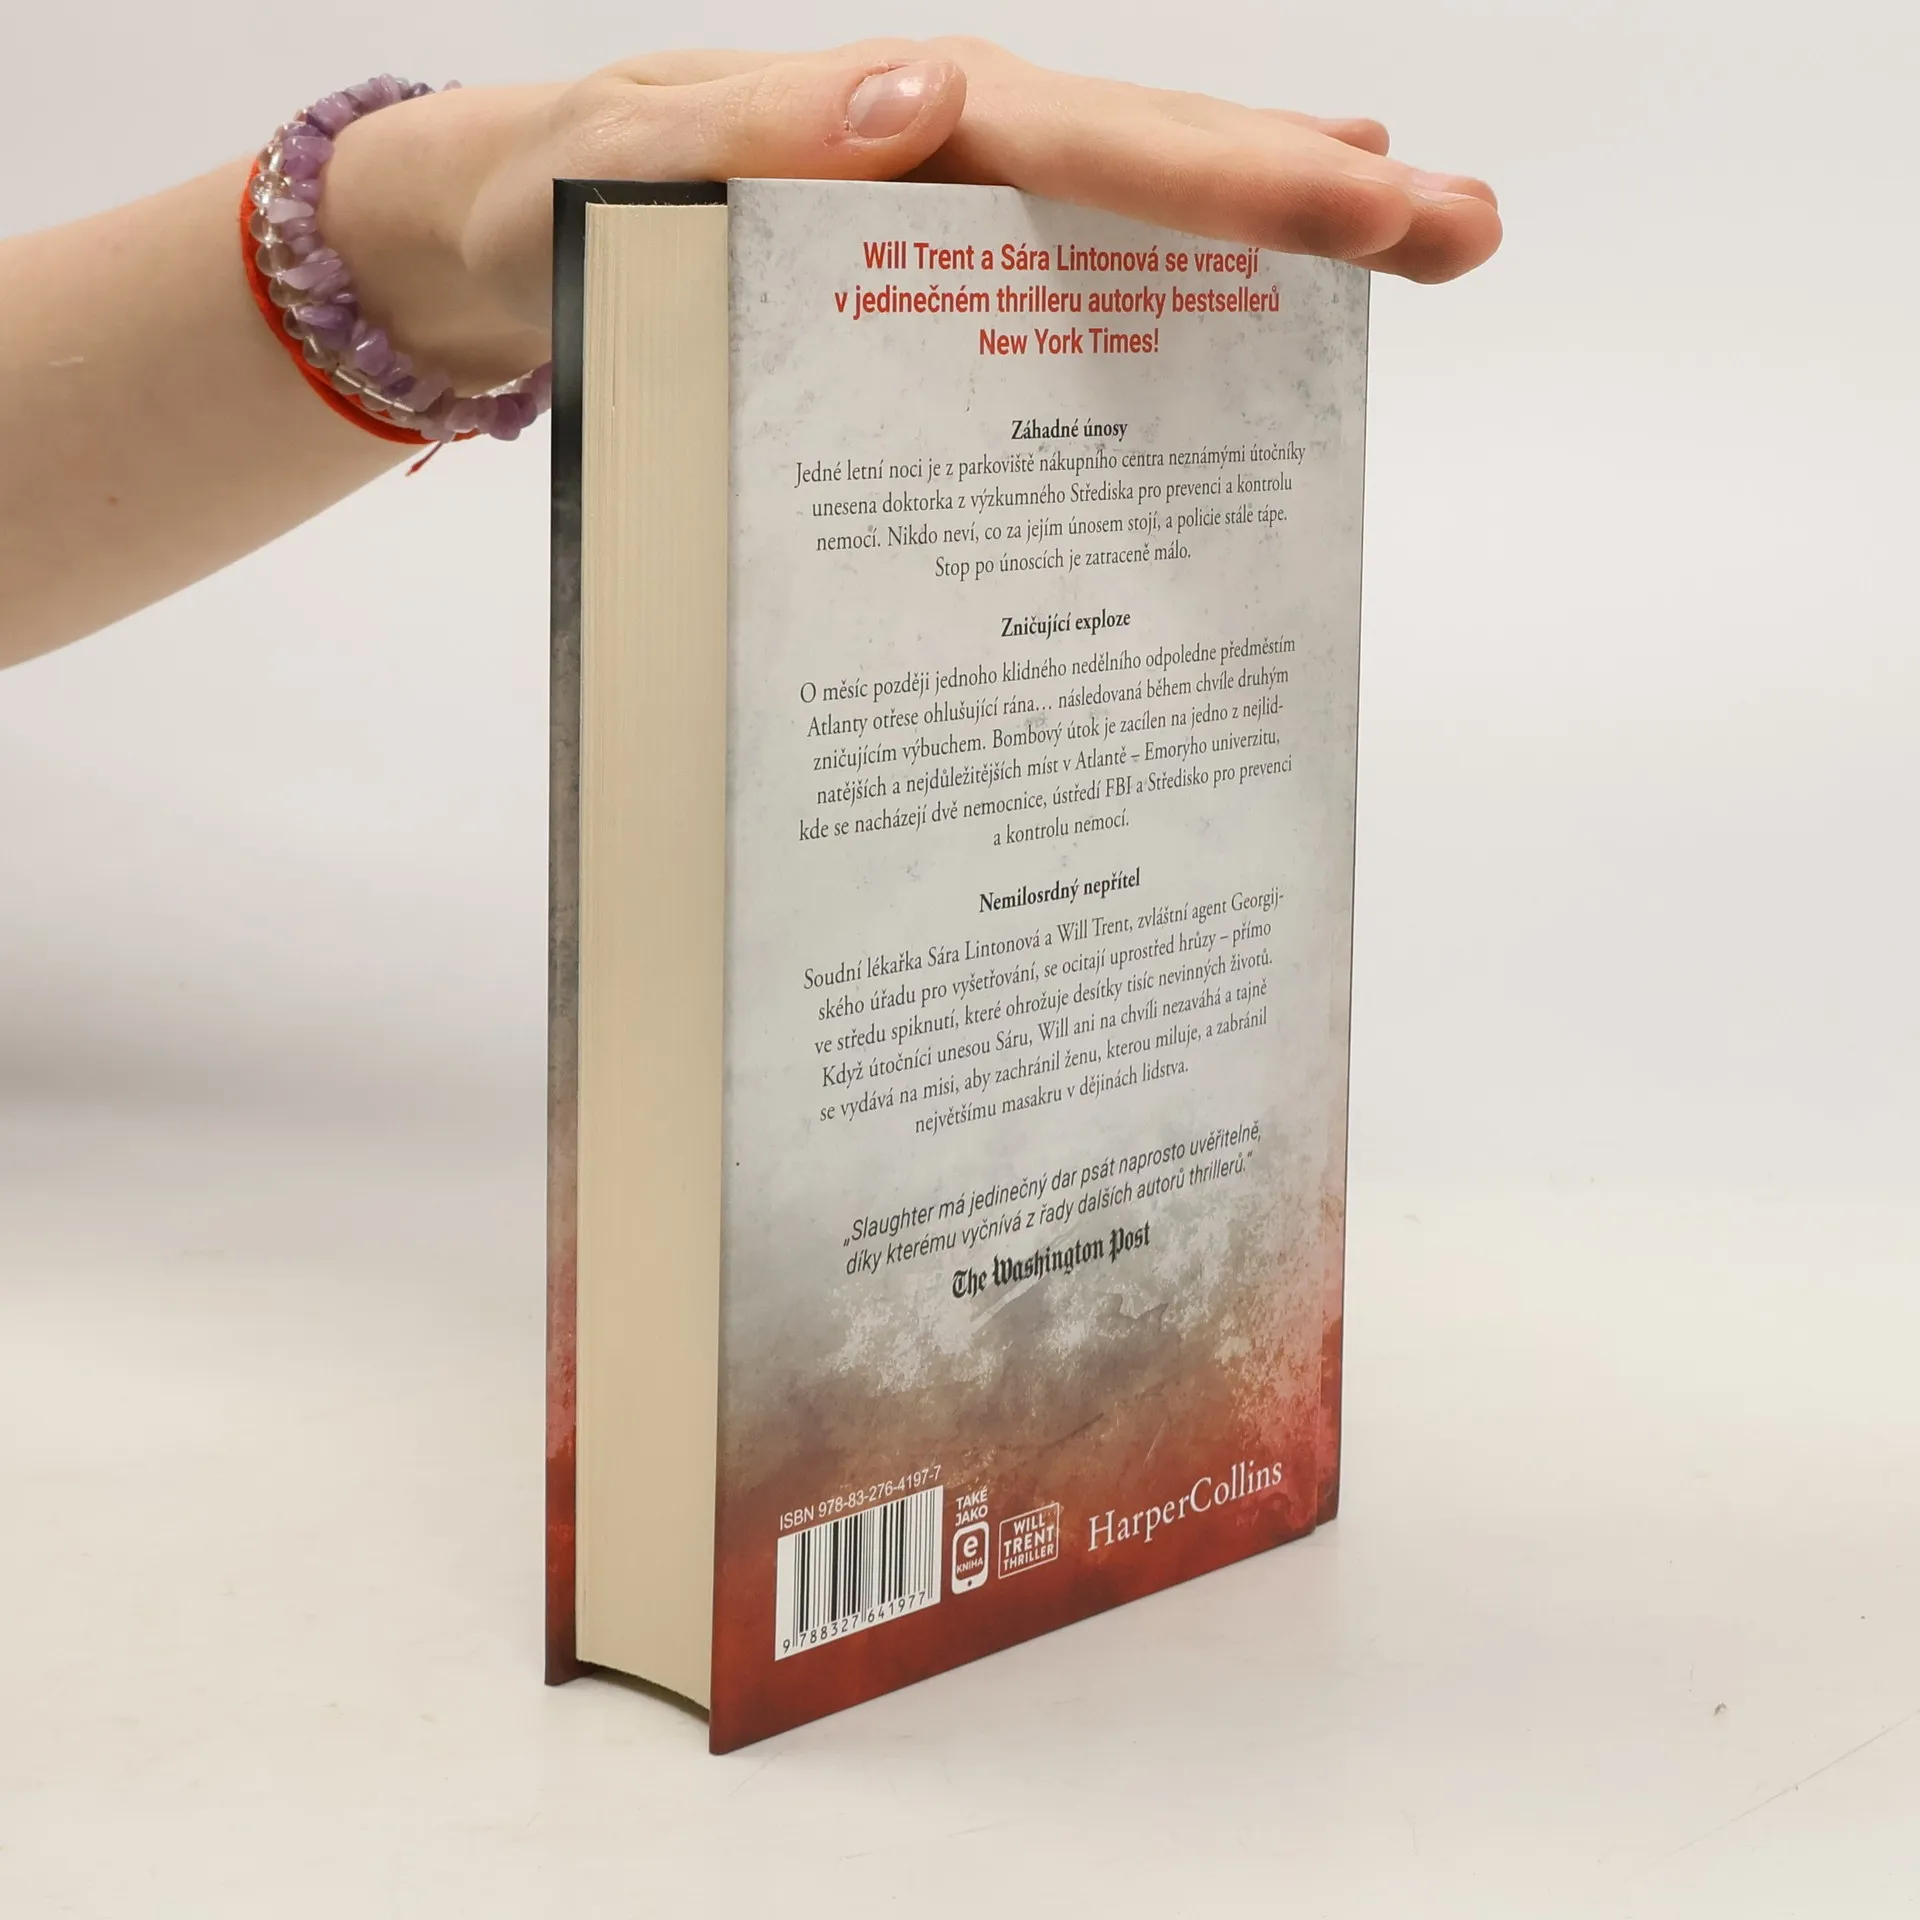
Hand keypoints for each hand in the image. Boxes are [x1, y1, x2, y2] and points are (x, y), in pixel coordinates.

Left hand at [323, 39, 1500, 389]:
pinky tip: (1245, 292)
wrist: (496, 244)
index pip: (1098, 152)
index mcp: (903, 133)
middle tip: (1468, 229)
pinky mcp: (933, 285)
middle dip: (1316, 197)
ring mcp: (954, 218)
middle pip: (1159, 167)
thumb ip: (764, 133)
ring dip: (1279, 224)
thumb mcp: (628, 165)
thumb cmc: (555, 206)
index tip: (1370, 201)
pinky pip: (1069, 279)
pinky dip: (1168, 280)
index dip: (1236, 180)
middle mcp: (952, 158)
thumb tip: (930, 104)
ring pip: (1140, 214)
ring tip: (1422, 236)